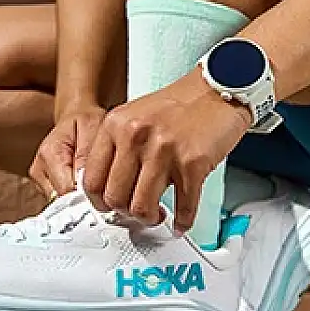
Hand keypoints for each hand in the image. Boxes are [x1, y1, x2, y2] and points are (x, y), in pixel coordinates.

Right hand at [29, 105, 105, 197]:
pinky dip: (77, 195)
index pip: (67, 190)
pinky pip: (63, 200)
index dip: (88, 193)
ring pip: (63, 203)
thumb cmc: (87, 120)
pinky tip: (87, 182)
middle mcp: (39, 169)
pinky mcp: (45, 185)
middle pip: (63, 200)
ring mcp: (40, 179)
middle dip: (85, 197)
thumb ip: (87, 155)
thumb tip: (84, 185)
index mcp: (49, 153)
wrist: (76, 116)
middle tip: (104, 184)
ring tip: (95, 178)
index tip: (106, 188)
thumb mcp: (93, 127)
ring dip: (81, 196)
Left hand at [82, 69, 250, 233]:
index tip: (109, 207)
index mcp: (116, 125)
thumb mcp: (135, 116)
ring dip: (150, 218)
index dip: (99, 201)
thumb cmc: (180, 104)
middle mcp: (135, 136)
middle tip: (134, 213)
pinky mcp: (192, 163)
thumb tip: (108, 186)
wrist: (218, 89)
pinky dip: (182, 221)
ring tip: (157, 214)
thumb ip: (117, 146)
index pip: (91, 178)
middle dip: (125, 213)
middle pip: (114, 197)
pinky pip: (183, 206)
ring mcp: (164, 151)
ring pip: (142, 207)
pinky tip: (181, 221)